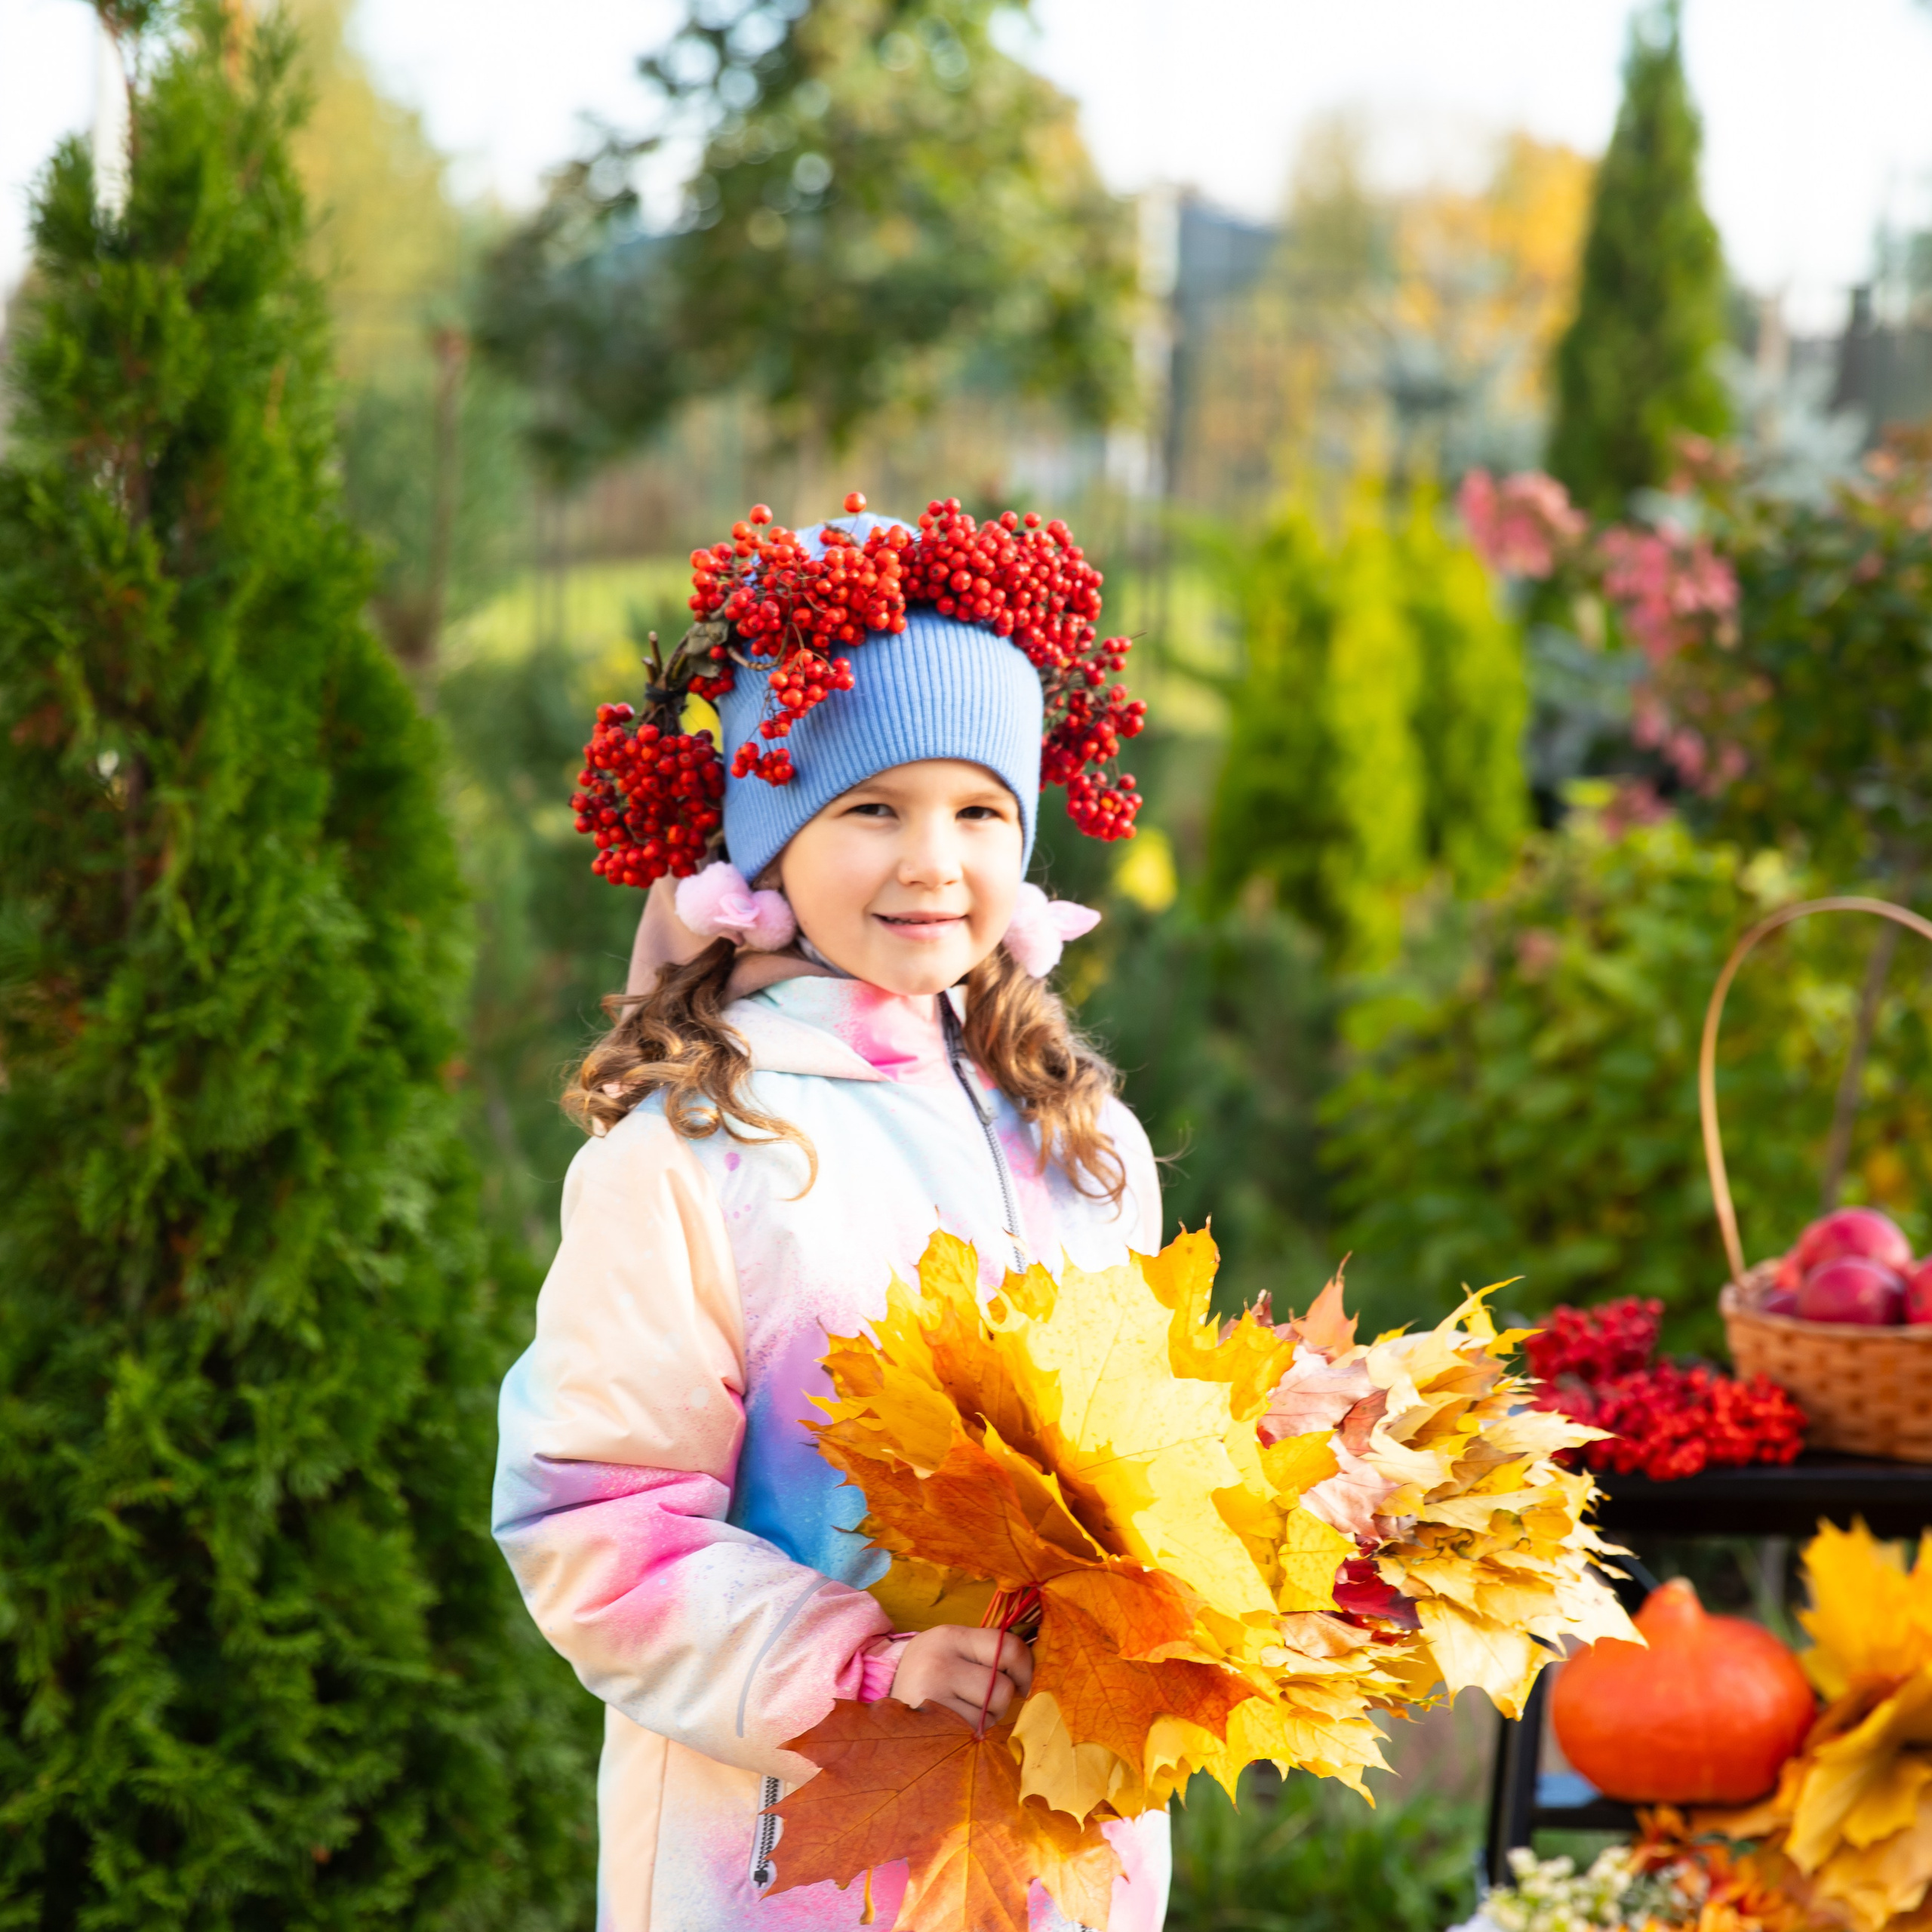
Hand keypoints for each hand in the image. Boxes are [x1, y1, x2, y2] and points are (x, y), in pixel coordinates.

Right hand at [891, 1624, 1032, 1727]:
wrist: (886, 1707)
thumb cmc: (932, 1676)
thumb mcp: (954, 1651)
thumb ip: (989, 1654)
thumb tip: (1034, 1673)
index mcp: (949, 1636)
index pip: (1007, 1647)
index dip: (1025, 1669)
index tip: (1024, 1684)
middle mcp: (938, 1663)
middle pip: (1002, 1689)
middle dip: (1001, 1701)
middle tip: (983, 1701)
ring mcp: (931, 1698)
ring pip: (990, 1717)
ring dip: (987, 1720)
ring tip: (964, 1713)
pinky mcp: (930, 1729)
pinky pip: (973, 1736)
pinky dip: (973, 1736)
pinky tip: (956, 1728)